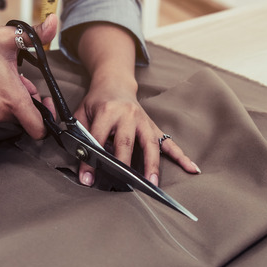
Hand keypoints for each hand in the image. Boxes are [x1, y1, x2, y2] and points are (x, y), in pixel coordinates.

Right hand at [0, 15, 57, 138]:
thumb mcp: (11, 37)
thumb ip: (38, 33)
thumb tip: (54, 21)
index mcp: (12, 98)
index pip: (38, 129)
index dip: (47, 118)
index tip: (45, 102)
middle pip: (25, 118)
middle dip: (28, 101)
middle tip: (20, 80)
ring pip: (10, 116)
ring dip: (12, 101)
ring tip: (3, 80)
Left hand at [69, 22, 199, 186]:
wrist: (115, 82)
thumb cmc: (95, 101)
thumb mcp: (81, 111)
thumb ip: (77, 131)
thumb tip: (73, 157)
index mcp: (107, 109)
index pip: (98, 138)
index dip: (91, 160)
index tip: (87, 179)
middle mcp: (128, 114)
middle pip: (126, 142)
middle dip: (123, 165)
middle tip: (122, 185)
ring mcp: (144, 120)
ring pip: (150, 144)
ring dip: (152, 165)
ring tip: (153, 184)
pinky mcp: (154, 126)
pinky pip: (169, 142)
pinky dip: (181, 156)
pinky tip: (192, 168)